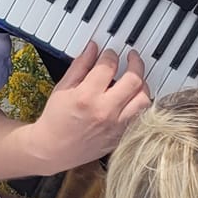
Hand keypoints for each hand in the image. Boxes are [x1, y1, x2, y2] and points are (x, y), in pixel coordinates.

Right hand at [25, 42, 150, 171]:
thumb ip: (80, 66)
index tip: (109, 53)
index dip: (110, 54)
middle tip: (132, 57)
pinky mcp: (120, 136)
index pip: (108, 67)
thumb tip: (93, 48)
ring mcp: (115, 126)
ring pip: (144, 99)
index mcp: (86, 97)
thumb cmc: (55, 119)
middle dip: (135, 63)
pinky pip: (140, 116)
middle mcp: (104, 111)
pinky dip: (139, 103)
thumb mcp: (63, 88)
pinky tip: (132, 97)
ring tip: (136, 77)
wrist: (53, 149)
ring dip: (142, 84)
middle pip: (133, 80)